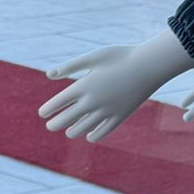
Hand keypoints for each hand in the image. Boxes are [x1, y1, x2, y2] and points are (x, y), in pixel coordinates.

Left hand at [38, 31, 191, 141]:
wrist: (151, 64)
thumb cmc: (121, 57)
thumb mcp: (94, 56)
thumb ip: (70, 66)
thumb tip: (48, 75)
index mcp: (83, 86)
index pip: (57, 104)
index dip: (47, 110)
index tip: (43, 113)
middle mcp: (92, 102)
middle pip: (65, 120)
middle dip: (54, 124)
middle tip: (50, 125)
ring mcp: (106, 111)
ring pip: (81, 130)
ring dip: (72, 131)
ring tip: (68, 130)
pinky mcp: (120, 116)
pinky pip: (102, 132)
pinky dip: (93, 136)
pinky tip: (89, 135)